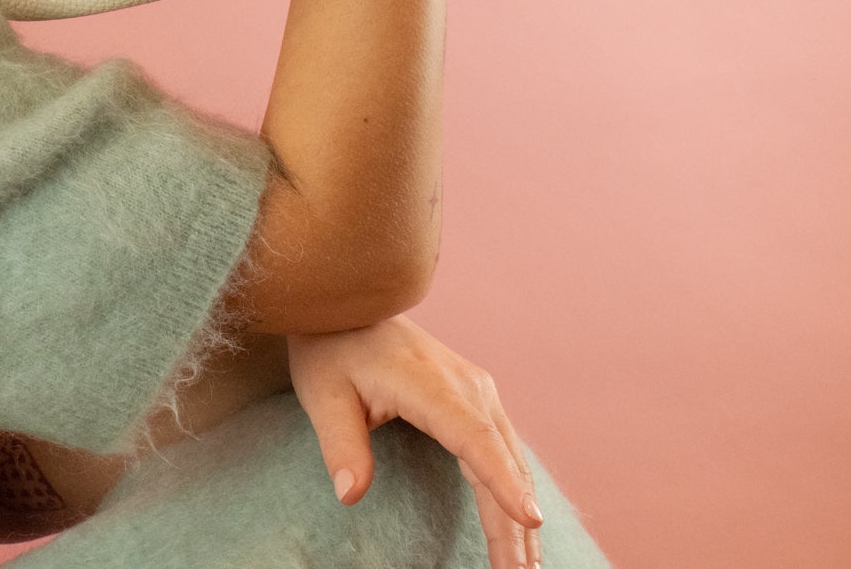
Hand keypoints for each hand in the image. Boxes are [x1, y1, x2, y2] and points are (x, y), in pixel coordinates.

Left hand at [286, 315, 546, 568]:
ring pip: (508, 460)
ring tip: (527, 567)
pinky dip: (513, 489)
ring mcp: (477, 392)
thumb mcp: (322, 395)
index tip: (528, 520)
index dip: (502, 481)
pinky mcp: (476, 400)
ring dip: (518, 514)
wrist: (347, 308)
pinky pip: (502, 451)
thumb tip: (350, 495)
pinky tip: (520, 527)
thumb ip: (341, 444)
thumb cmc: (332, 350)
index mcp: (430, 384)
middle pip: (500, 460)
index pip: (474, 439)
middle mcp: (467, 386)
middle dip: (514, 522)